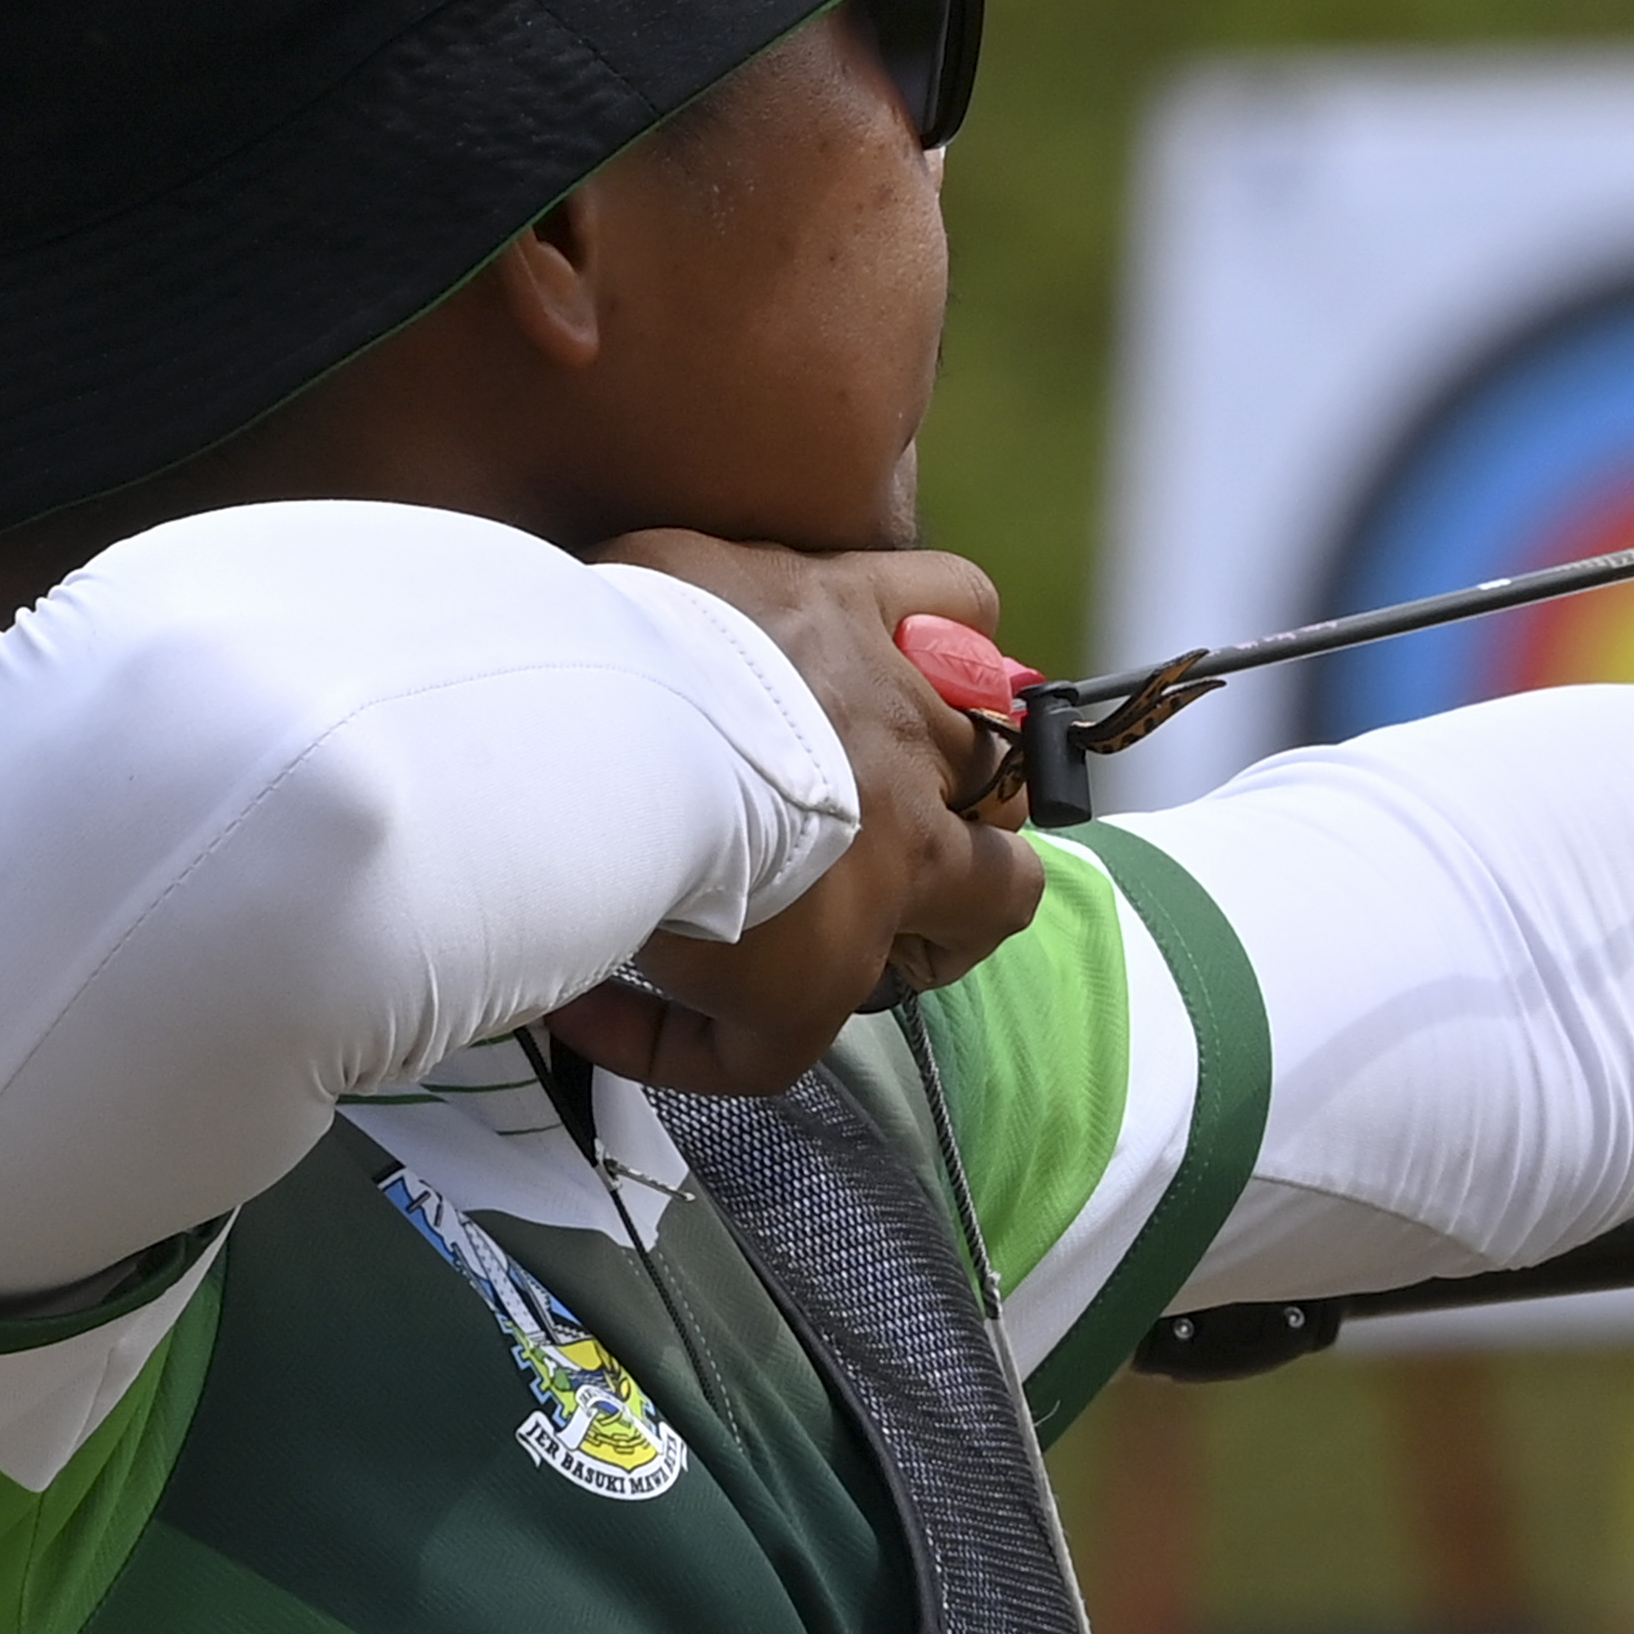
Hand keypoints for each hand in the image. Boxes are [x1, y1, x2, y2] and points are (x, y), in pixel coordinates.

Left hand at [542, 538, 1042, 1094]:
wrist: (625, 758)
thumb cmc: (693, 880)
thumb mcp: (750, 1012)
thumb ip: (757, 1047)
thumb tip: (690, 1043)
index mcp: (916, 857)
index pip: (1009, 893)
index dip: (963, 923)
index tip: (893, 942)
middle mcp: (921, 756)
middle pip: (997, 786)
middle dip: (948, 815)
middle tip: (852, 840)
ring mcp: (878, 665)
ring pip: (980, 681)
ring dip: (934, 713)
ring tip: (861, 725)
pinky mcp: (822, 591)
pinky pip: (938, 585)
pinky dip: (935, 609)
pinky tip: (883, 625)